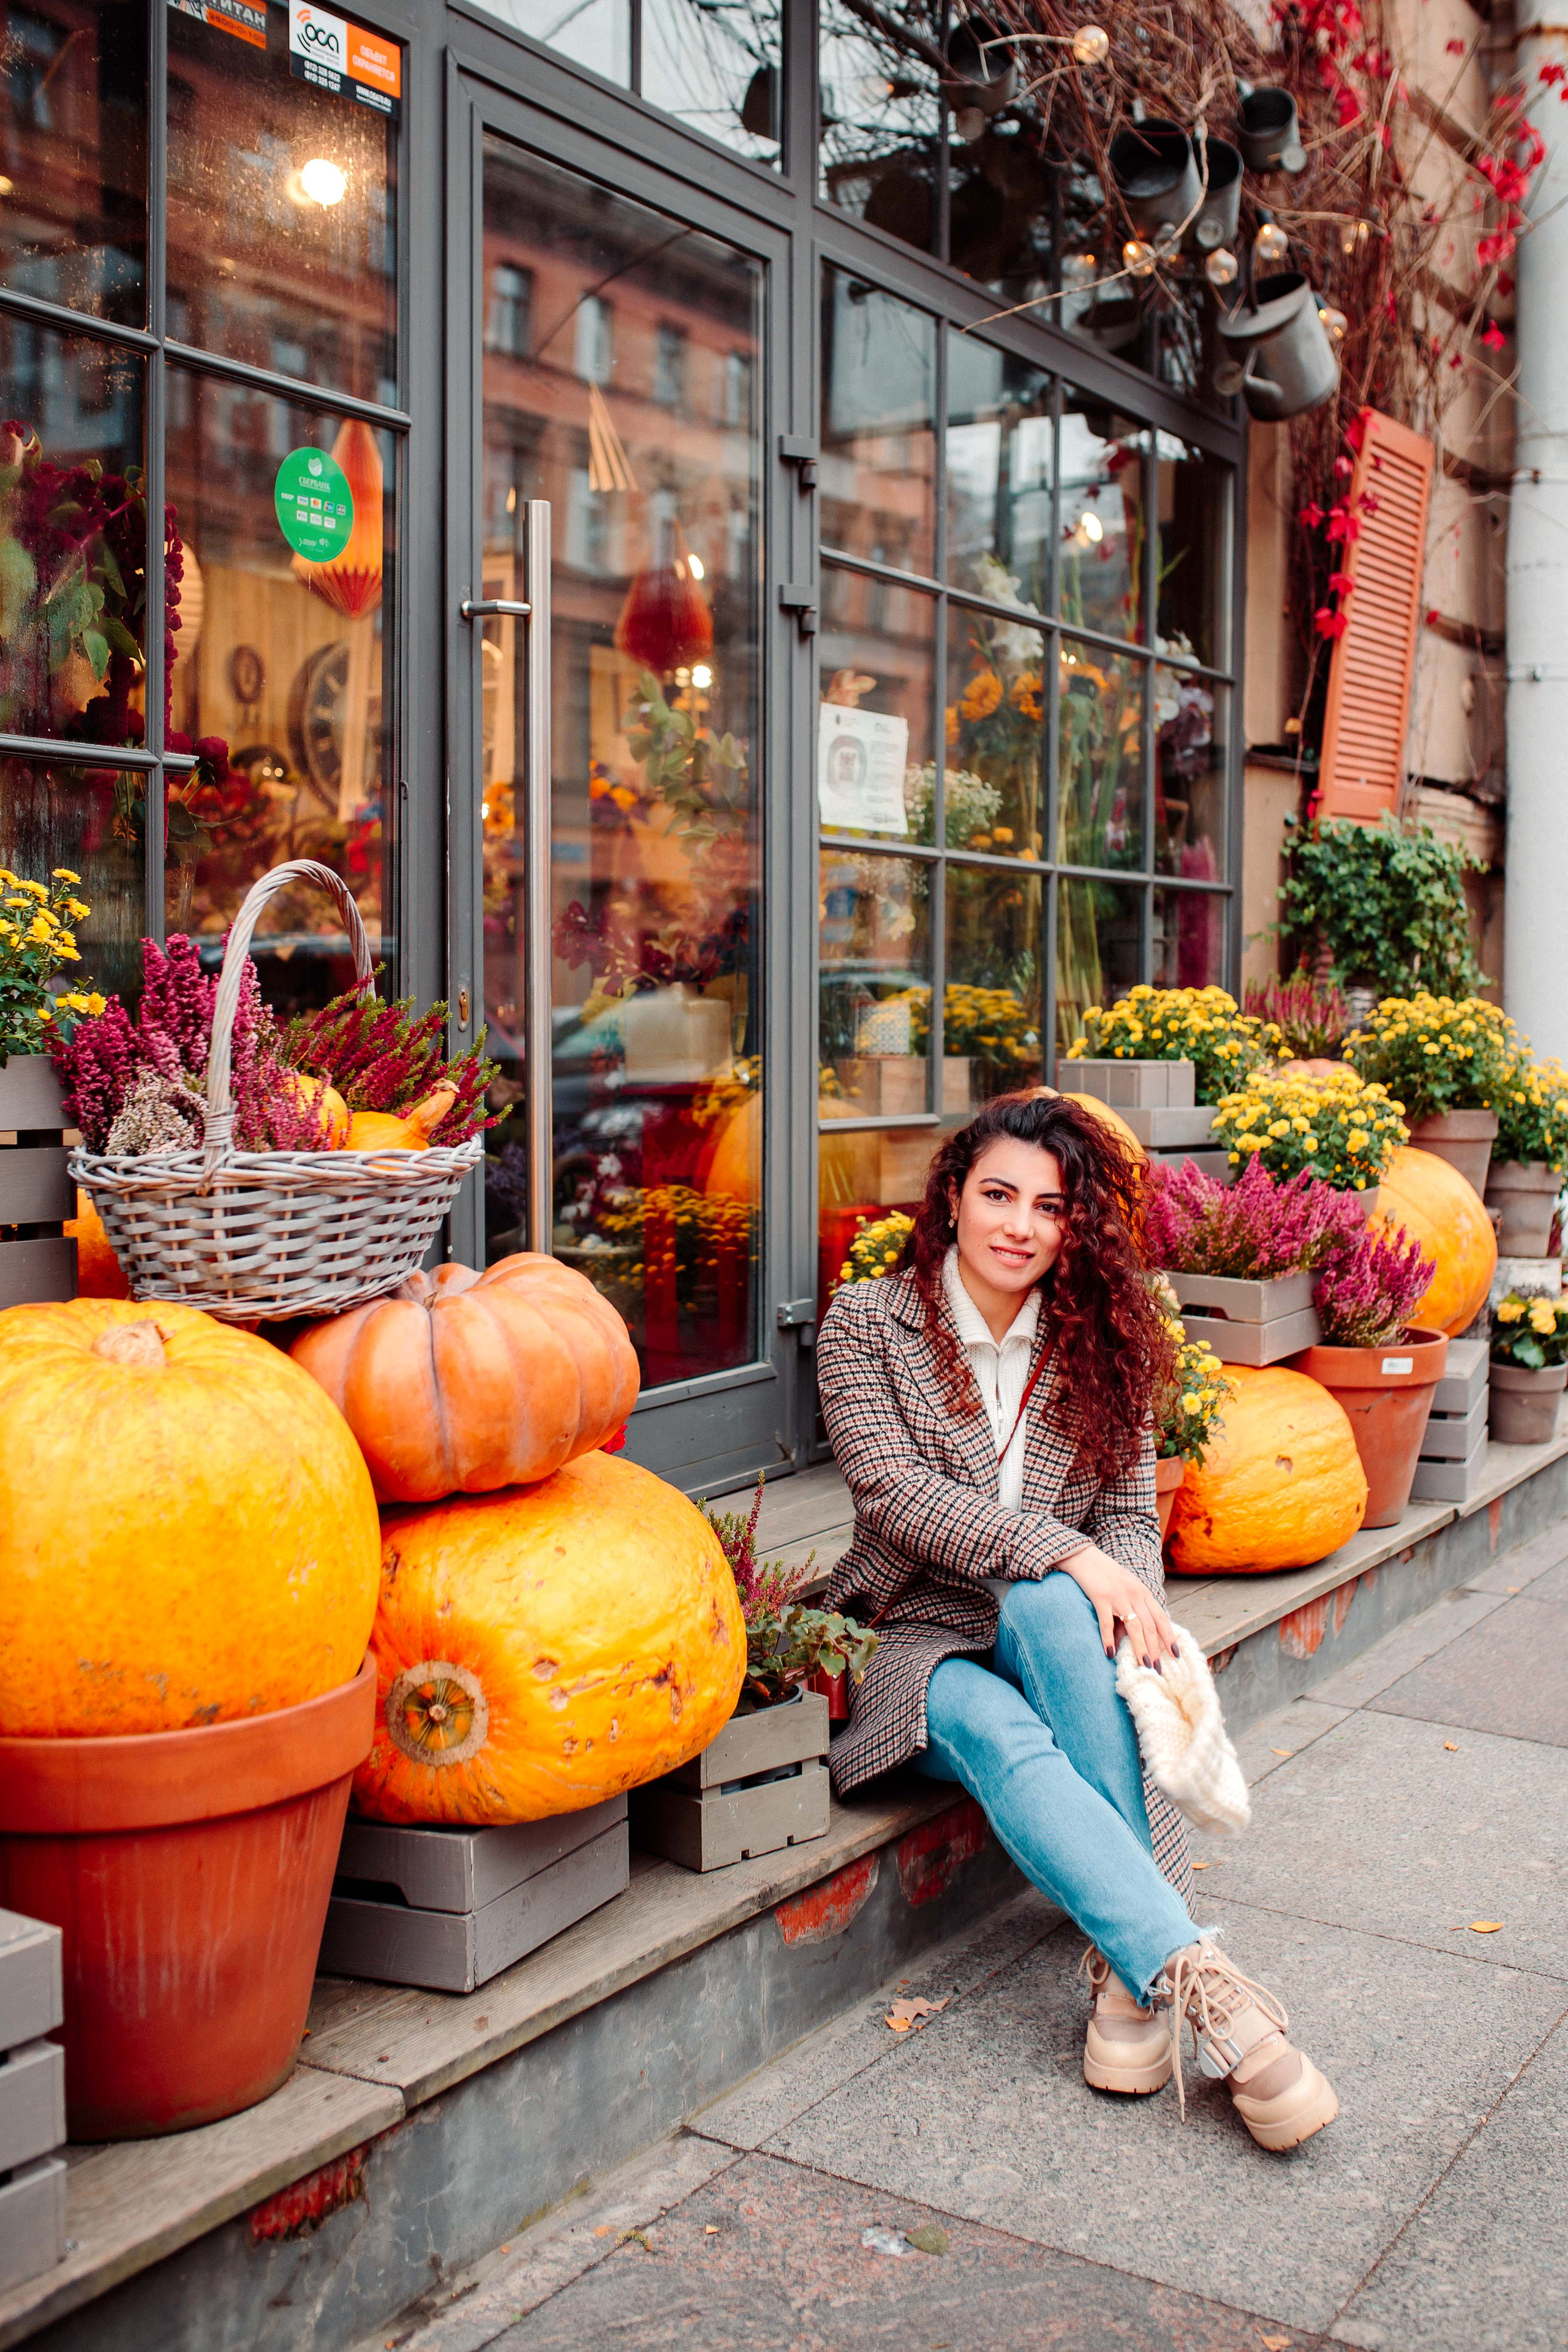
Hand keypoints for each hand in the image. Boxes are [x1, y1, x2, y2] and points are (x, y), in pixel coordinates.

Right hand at [1056, 1544, 1178, 1668]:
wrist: (1085, 1556)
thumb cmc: (1107, 1574)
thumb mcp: (1128, 1586)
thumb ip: (1136, 1605)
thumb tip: (1141, 1632)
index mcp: (1143, 1592)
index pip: (1161, 1617)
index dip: (1169, 1636)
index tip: (1175, 1654)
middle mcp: (1134, 1594)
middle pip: (1149, 1626)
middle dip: (1155, 1648)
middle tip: (1157, 1668)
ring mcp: (1118, 1596)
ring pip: (1134, 1626)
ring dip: (1140, 1648)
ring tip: (1143, 1665)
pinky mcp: (1101, 1598)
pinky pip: (1107, 1623)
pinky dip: (1109, 1639)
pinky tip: (1110, 1654)